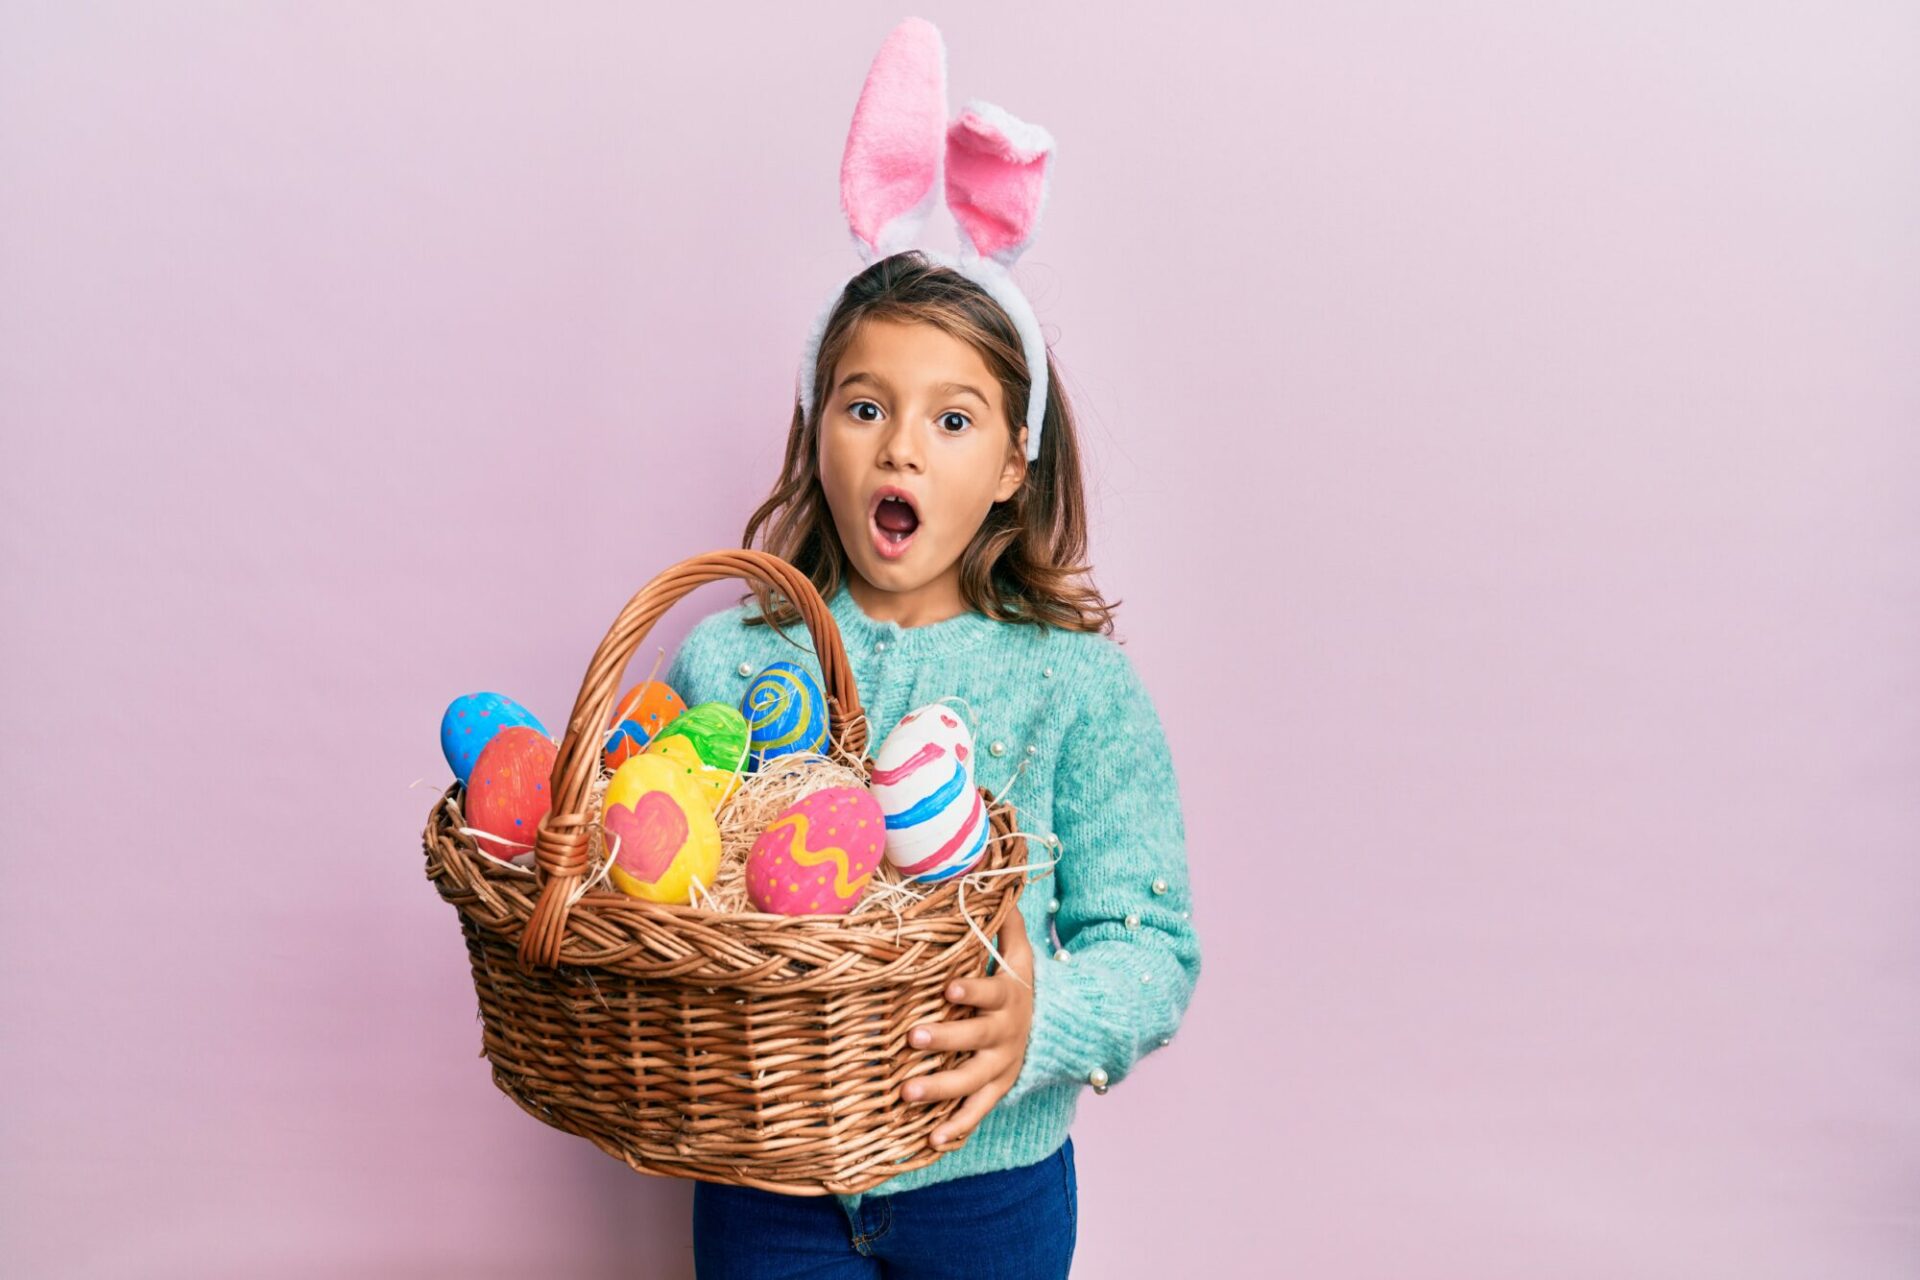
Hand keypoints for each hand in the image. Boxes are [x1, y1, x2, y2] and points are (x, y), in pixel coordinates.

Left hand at [902, 902, 1034, 1150]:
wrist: (1054, 1029)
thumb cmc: (1018, 984)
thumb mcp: (1020, 954)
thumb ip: (1005, 923)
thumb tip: (991, 880)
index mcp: (1008, 998)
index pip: (989, 992)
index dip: (970, 991)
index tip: (948, 987)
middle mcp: (1005, 1035)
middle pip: (974, 1038)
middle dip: (944, 1039)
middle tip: (911, 1038)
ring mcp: (1001, 1067)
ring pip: (971, 1081)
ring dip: (940, 1090)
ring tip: (906, 1095)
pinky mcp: (997, 1091)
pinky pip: (977, 1112)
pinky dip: (956, 1128)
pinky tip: (930, 1141)